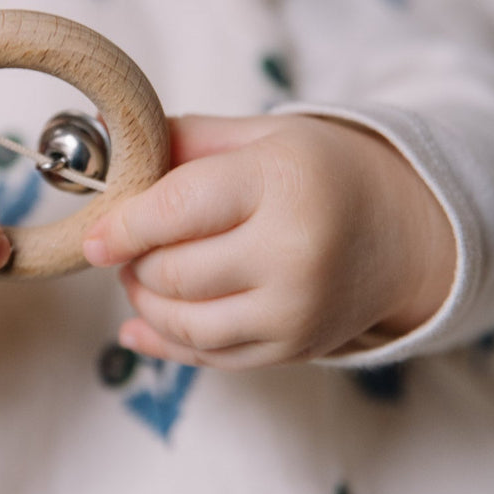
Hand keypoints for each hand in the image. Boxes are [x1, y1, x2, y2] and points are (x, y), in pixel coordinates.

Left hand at [83, 114, 454, 369]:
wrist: (401, 233)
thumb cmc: (322, 173)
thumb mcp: (263, 135)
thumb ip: (187, 139)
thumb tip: (110, 145)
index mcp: (280, 183)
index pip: (177, 210)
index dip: (121, 227)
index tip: (91, 238)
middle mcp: (292, 252)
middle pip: (173, 271)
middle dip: (132, 263)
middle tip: (127, 247)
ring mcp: (295, 310)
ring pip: (185, 323)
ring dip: (145, 302)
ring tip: (141, 276)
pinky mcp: (294, 349)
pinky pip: (210, 358)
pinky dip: (164, 342)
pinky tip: (140, 323)